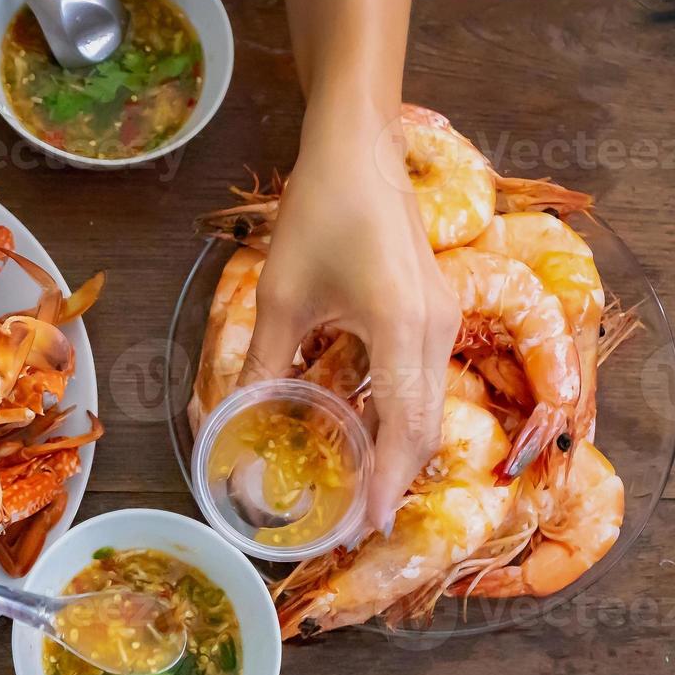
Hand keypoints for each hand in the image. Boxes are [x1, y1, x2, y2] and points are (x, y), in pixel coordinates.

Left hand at [240, 104, 460, 531]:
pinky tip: (364, 431)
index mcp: (403, 327)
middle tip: (358, 522)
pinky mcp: (433, 309)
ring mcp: (442, 318)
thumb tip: (233, 420)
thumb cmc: (319, 212)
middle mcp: (435, 328)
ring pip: (427, 404)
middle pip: (425, 425)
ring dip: (397, 449)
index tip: (367, 528)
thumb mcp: (281, 296)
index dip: (388, 483)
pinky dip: (398, 413)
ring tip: (361, 488)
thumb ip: (264, 363)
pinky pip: (422, 378)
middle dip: (395, 478)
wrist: (357, 147)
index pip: (407, 426)